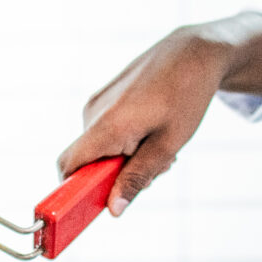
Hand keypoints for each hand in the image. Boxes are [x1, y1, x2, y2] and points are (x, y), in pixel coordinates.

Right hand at [55, 13, 261, 213]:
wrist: (193, 51)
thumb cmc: (185, 96)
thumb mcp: (168, 144)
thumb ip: (137, 177)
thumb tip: (113, 209)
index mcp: (107, 126)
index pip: (67, 168)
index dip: (72, 193)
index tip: (92, 208)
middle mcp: (93, 114)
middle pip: (89, 163)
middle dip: (116, 176)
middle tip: (156, 168)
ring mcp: (96, 103)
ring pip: (99, 148)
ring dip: (125, 158)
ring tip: (160, 144)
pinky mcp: (103, 98)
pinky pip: (104, 132)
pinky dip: (125, 141)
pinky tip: (153, 131)